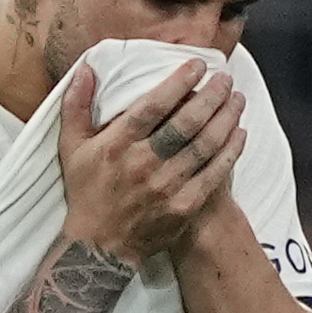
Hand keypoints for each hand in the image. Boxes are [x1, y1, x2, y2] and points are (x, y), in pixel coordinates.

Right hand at [54, 59, 247, 264]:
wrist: (99, 248)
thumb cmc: (86, 192)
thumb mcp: (71, 148)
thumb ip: (76, 105)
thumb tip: (85, 68)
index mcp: (118, 144)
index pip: (154, 106)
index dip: (178, 82)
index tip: (198, 65)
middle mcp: (144, 163)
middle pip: (186, 123)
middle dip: (211, 96)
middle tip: (226, 78)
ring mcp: (167, 187)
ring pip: (205, 146)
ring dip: (226, 119)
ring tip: (238, 100)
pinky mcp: (184, 207)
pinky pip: (213, 175)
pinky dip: (230, 153)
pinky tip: (240, 134)